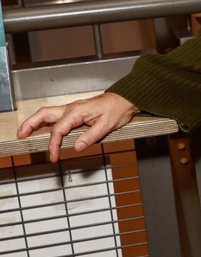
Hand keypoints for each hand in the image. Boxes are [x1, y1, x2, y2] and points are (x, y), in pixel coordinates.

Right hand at [16, 92, 140, 162]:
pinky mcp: (75, 110)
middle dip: (30, 125)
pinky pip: (55, 114)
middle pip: (44, 115)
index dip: (54, 145)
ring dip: (34, 121)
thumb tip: (76, 147)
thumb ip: (90, 137)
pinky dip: (45, 120)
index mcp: (77, 112)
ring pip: (47, 113)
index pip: (58, 130)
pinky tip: (41, 126)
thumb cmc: (116, 110)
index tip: (54, 156)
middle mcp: (71, 108)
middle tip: (21, 135)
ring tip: (24, 131)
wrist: (124, 100)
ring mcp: (72, 108)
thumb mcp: (106, 126)